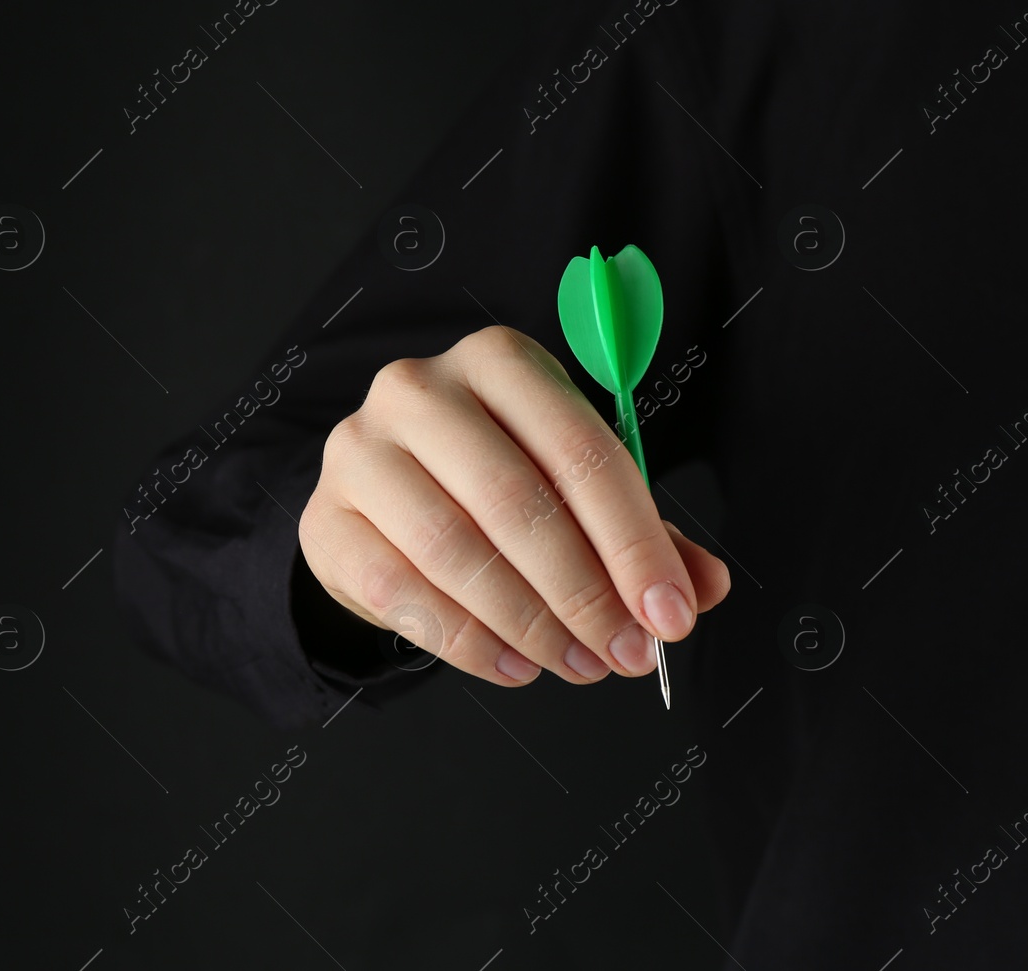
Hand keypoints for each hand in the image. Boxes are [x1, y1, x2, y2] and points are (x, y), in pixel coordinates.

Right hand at [298, 325, 730, 686]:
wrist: (382, 493)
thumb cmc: (492, 478)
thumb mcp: (570, 483)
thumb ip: (639, 531)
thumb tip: (701, 587)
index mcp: (500, 361)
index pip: (582, 451)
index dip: (635, 542)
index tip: (670, 613)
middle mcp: (421, 390)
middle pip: (518, 501)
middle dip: (585, 593)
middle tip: (626, 653)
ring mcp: (362, 451)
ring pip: (457, 550)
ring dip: (532, 624)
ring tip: (579, 665)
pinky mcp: (327, 519)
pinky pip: (403, 593)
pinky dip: (468, 642)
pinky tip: (514, 666)